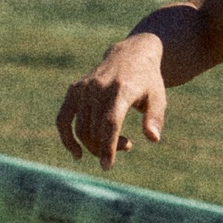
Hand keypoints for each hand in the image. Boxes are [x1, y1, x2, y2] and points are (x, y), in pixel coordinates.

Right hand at [56, 35, 168, 170]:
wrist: (131, 55)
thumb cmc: (147, 81)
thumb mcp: (158, 97)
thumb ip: (155, 117)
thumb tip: (153, 138)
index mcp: (121, 90)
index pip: (110, 123)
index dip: (107, 146)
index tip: (107, 166)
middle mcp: (99, 88)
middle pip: (94, 130)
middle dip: (108, 147)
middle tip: (128, 145)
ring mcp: (84, 88)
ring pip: (81, 129)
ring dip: (95, 145)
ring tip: (118, 143)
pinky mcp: (74, 89)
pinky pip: (63, 119)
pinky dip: (66, 137)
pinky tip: (77, 154)